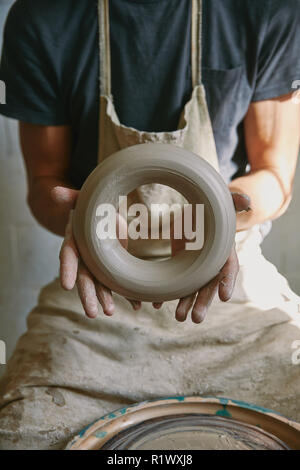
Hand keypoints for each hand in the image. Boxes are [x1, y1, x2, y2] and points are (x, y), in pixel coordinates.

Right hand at [52, 186, 141, 317]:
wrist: (102, 213)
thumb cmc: (90, 206)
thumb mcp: (81, 200)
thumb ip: (70, 197)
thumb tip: (55, 192)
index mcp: (74, 241)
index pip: (67, 256)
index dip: (66, 270)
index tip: (65, 286)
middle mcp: (83, 257)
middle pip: (84, 277)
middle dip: (87, 295)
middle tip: (91, 313)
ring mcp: (97, 265)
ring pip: (100, 284)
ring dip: (105, 298)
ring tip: (111, 312)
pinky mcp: (112, 267)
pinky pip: (118, 283)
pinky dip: (127, 294)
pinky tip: (137, 304)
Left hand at [169, 192, 250, 323]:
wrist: (195, 212)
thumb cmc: (213, 210)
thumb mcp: (223, 203)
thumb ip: (234, 202)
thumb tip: (248, 201)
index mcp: (224, 252)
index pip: (229, 268)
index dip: (227, 281)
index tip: (224, 296)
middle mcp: (211, 265)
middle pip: (209, 286)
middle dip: (203, 302)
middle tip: (196, 318)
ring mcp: (195, 269)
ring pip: (191, 290)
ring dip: (185, 304)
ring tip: (179, 317)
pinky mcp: (181, 268)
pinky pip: (174, 284)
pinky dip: (166, 294)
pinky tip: (157, 304)